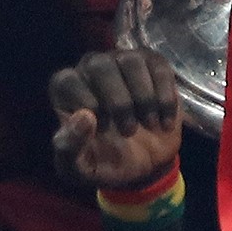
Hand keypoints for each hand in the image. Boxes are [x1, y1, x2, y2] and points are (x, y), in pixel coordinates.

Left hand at [50, 46, 184, 188]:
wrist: (143, 168)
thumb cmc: (103, 163)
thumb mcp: (79, 169)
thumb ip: (69, 148)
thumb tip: (83, 116)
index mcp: (67, 90)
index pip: (67, 81)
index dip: (86, 104)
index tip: (102, 130)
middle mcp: (91, 68)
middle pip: (100, 66)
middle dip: (118, 102)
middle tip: (129, 132)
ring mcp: (122, 62)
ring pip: (131, 61)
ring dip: (144, 97)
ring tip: (148, 124)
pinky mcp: (152, 66)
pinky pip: (158, 67)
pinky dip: (165, 97)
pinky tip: (164, 122)